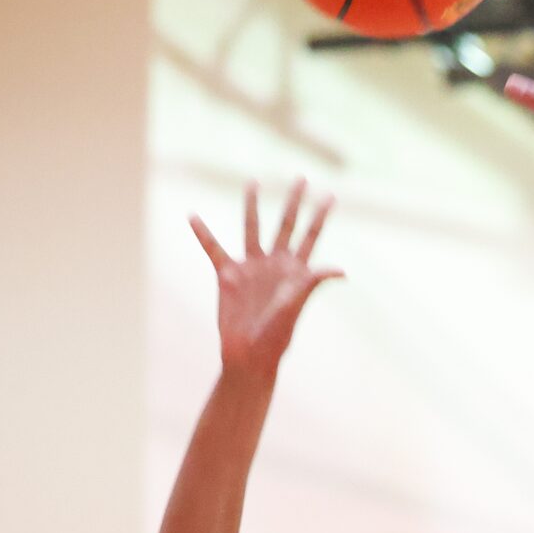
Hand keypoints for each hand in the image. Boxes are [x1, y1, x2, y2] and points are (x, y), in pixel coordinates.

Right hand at [190, 180, 343, 382]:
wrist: (249, 354)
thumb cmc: (276, 335)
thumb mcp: (296, 305)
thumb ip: (313, 283)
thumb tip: (340, 270)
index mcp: (295, 270)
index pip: (311, 236)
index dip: (320, 216)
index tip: (330, 195)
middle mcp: (275, 264)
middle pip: (286, 224)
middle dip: (294, 201)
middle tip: (302, 178)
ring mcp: (251, 268)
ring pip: (251, 228)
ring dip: (252, 205)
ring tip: (253, 181)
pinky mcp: (227, 276)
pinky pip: (213, 249)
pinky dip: (203, 234)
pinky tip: (193, 216)